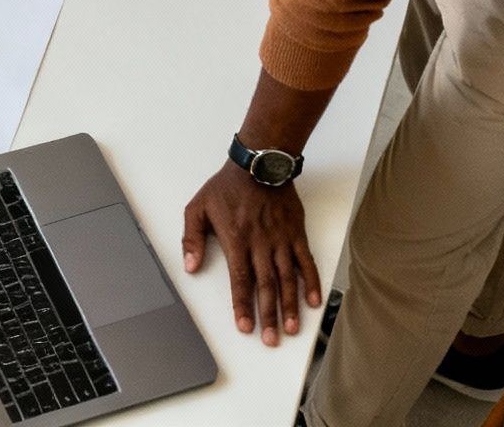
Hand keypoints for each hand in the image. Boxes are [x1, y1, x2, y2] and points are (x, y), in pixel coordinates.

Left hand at [182, 162, 323, 346]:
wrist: (259, 163)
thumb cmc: (226, 187)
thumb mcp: (197, 207)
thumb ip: (191, 238)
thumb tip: (190, 266)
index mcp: (236, 240)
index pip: (240, 281)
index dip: (243, 306)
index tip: (245, 327)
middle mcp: (260, 244)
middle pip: (266, 286)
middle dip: (269, 315)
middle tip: (272, 339)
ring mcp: (281, 240)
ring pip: (287, 279)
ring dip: (291, 305)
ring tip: (293, 328)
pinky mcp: (296, 234)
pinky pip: (305, 262)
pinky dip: (311, 282)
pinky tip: (314, 301)